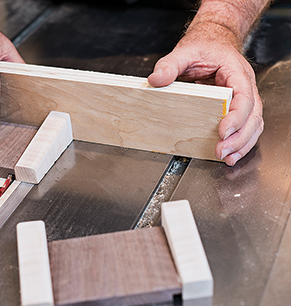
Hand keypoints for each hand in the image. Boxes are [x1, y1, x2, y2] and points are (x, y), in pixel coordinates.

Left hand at [148, 23, 263, 165]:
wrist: (212, 42)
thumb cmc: (203, 47)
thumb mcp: (184, 52)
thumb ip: (169, 65)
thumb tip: (156, 79)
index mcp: (236, 72)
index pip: (244, 97)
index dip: (236, 116)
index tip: (223, 131)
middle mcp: (245, 87)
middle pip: (253, 116)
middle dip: (240, 137)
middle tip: (222, 151)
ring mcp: (243, 98)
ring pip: (253, 124)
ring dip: (242, 143)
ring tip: (227, 158)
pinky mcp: (236, 108)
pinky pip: (245, 127)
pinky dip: (240, 142)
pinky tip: (229, 155)